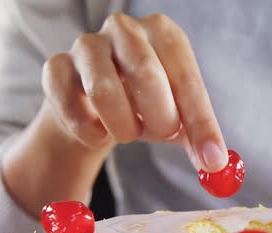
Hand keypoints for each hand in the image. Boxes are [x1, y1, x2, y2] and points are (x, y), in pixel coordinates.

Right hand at [42, 13, 226, 170]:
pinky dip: (89, 132)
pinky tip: (98, 132)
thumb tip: (215, 163)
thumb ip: (198, 137)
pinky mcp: (55, 67)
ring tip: (128, 132)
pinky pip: (70, 106)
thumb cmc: (146, 104)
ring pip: (103, 90)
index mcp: (165, 34)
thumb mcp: (179, 116)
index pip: (187, 79)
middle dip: (160, 119)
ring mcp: (87, 45)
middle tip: (162, 134)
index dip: (201, 124)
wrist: (96, 104)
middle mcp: (125, 29)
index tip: (211, 161)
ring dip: (123, 127)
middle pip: (146, 74)